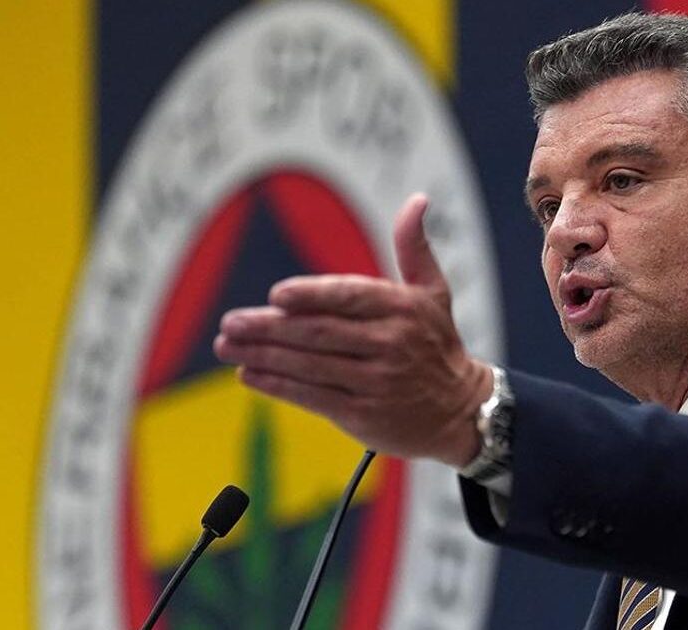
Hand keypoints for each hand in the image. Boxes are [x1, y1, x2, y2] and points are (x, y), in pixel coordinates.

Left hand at [213, 193, 491, 467]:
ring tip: (226, 345)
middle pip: (320, 333)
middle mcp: (391, 344)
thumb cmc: (437, 344)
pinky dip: (278, 386)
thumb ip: (415, 247)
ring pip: (310, 365)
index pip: (350, 297)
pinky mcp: (364, 414)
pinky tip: (249, 374)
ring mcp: (377, 382)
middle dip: (269, 328)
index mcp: (403, 309)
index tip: (275, 295)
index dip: (312, 296)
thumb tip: (417, 200)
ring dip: (262, 355)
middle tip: (230, 322)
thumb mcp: (433, 293)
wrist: (460, 410)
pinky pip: (313, 397)